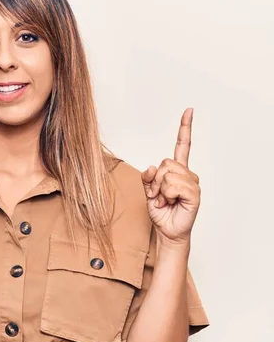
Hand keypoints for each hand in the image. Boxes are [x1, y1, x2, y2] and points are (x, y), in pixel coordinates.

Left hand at [141, 108, 200, 246]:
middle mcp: (187, 174)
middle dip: (155, 180)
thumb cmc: (160, 211)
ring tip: (164, 200)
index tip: (189, 111)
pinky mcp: (194, 194)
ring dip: (159, 189)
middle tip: (157, 194)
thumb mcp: (147, 191)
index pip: (183, 145)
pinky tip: (170, 203)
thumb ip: (147, 177)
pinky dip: (166, 195)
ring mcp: (192, 184)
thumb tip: (151, 168)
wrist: (166, 231)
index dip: (185, 128)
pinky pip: (173, 186)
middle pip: (165, 162)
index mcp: (177, 170)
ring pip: (167, 174)